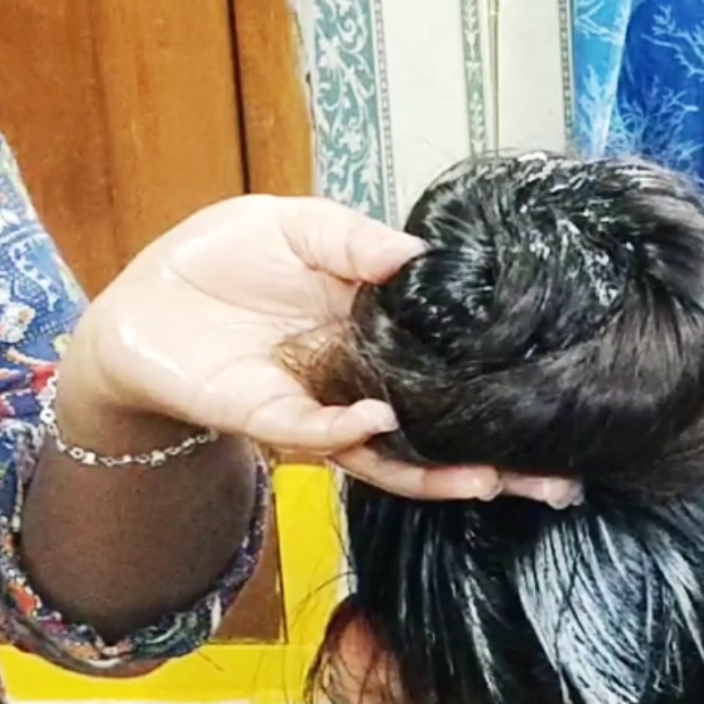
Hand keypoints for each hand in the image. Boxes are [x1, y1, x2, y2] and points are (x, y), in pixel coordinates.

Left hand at [58, 196, 577, 504]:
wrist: (143, 306)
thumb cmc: (219, 261)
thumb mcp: (294, 224)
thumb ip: (353, 239)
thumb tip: (421, 257)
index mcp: (379, 334)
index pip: (452, 364)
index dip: (499, 380)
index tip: (556, 389)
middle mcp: (366, 381)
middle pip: (442, 428)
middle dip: (498, 458)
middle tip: (561, 478)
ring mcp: (326, 410)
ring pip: (396, 455)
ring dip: (443, 472)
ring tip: (496, 479)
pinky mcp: (276, 423)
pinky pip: (322, 435)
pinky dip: (353, 429)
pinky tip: (382, 416)